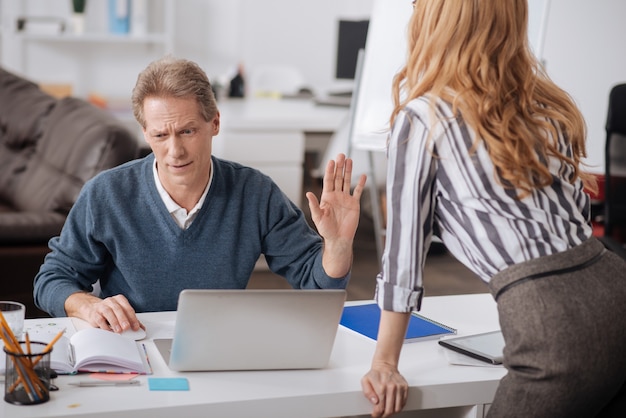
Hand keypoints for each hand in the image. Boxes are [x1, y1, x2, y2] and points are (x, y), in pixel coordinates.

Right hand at [65, 292, 143, 333]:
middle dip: (123, 319)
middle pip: (118, 309)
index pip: (128, 308)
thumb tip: (141, 328)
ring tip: (119, 330)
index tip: (136, 327)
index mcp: (120, 300)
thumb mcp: (121, 313)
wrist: (92, 309)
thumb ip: (131, 320)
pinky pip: (99, 319)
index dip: (132, 318)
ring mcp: (102, 306)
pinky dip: (105, 326)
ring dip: (114, 322)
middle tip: (127, 327)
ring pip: (108, 312)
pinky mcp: (94, 313)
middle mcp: (111, 301)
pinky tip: (109, 330)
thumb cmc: (110, 312)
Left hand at [305, 153, 366, 276]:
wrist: (338, 239)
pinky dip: (360, 184)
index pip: (329, 180)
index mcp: (327, 197)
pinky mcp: (354, 204)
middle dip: (340, 166)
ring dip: (348, 171)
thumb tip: (308, 193)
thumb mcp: (318, 217)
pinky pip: (358, 192)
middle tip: (341, 155)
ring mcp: (345, 199)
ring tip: (350, 160)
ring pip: (347, 182)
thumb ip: (314, 205)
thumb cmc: (326, 230)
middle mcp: (336, 196)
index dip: (330, 170)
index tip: (332, 161)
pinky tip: (362, 175)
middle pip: (338, 178)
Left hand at [362, 364, 408, 417]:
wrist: (385, 365)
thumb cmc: (375, 374)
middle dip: (384, 415)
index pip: (380, 407)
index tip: (375, 415)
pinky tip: (393, 405)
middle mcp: (391, 387)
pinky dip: (399, 407)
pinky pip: (404, 402)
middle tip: (381, 415)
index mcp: (381, 387)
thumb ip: (367, 392)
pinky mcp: (405, 387)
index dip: (377, 414)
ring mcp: (399, 387)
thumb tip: (375, 401)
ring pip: (398, 408)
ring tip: (387, 411)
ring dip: (392, 412)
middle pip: (390, 410)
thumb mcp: (365, 381)